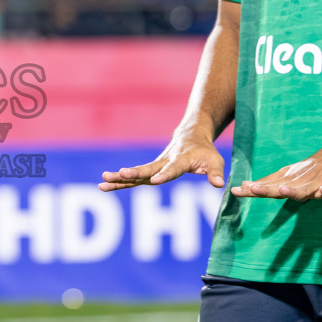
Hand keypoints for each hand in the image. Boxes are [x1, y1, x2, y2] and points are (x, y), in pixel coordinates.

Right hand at [99, 130, 223, 190]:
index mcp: (181, 160)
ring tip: (102, 183)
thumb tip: (219, 185)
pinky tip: (104, 186)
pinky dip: (120, 182)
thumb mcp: (214, 160)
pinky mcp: (150, 170)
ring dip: (119, 179)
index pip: (172, 169)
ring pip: (136, 174)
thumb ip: (215, 172)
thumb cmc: (204, 151)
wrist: (190, 135)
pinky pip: (134, 178)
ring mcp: (155, 166)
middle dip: (132, 174)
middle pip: (146, 169)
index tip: (154, 180)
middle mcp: (164, 162)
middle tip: (118, 175)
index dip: (164, 175)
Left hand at [232, 143, 321, 201]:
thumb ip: (269, 183)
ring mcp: (316, 183)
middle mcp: (298, 181)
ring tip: (283, 190)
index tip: (235, 190)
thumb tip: (245, 185)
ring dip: (293, 190)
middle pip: (279, 187)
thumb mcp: (289, 177)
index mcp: (287, 180)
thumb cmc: (311, 170)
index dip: (252, 190)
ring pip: (303, 189)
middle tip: (251, 188)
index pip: (266, 186)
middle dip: (266, 189)